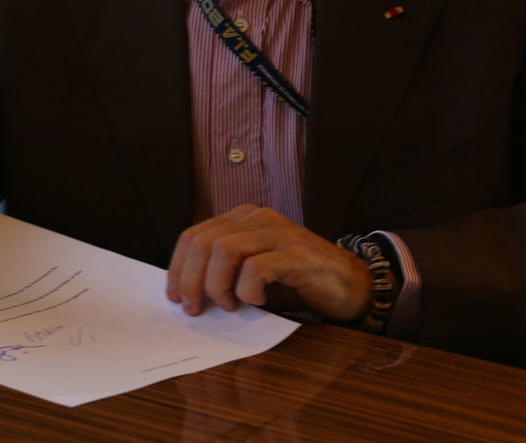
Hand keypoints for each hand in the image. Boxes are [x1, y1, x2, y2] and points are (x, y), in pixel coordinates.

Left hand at [165, 205, 368, 322]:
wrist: (351, 285)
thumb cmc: (296, 282)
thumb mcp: (251, 272)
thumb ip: (222, 271)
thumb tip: (184, 291)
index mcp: (242, 218)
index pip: (193, 236)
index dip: (177, 267)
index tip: (175, 296)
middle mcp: (258, 218)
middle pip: (203, 243)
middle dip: (190, 279)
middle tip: (195, 308)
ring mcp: (279, 232)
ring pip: (224, 251)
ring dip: (217, 285)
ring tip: (229, 305)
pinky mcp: (298, 253)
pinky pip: (256, 268)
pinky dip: (247, 290)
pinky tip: (256, 301)